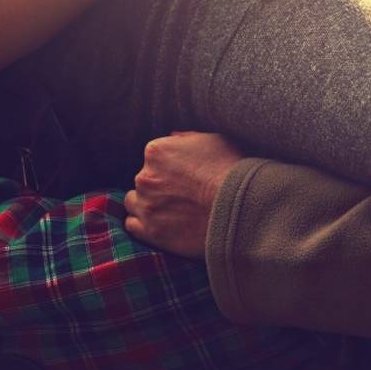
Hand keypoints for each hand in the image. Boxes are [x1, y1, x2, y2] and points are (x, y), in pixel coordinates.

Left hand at [123, 131, 244, 258]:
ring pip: (133, 202)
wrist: (239, 209)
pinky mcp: (150, 231)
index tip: (182, 176)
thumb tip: (172, 138)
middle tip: (180, 194)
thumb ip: (185, 138)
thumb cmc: (230, 171)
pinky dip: (142, 223)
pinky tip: (159, 223)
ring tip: (168, 210)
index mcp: (156, 151)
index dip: (168, 166)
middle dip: (158, 185)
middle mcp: (145, 177)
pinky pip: (131, 225)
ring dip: (146, 204)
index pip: (153, 157)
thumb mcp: (212, 140)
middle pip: (143, 179)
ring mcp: (145, 205)